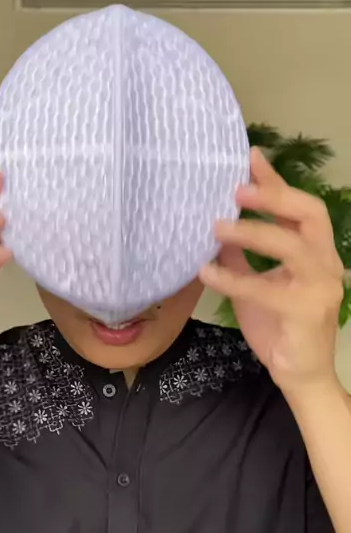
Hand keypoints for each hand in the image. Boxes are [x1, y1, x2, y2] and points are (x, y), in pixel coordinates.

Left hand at [199, 148, 343, 393]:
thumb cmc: (279, 329)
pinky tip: (206, 273)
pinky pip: (267, 288)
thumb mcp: (254, 287)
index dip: (276, 182)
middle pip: (310, 215)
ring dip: (253, 232)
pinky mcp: (306, 312)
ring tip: (217, 227)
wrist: (299, 375)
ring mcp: (320, 287)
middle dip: (274, 196)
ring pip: (292, 246)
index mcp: (315, 253)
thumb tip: (215, 230)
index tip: (251, 157)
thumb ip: (240, 258)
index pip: (300, 208)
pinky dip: (234, 278)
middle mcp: (324, 264)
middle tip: (237, 188)